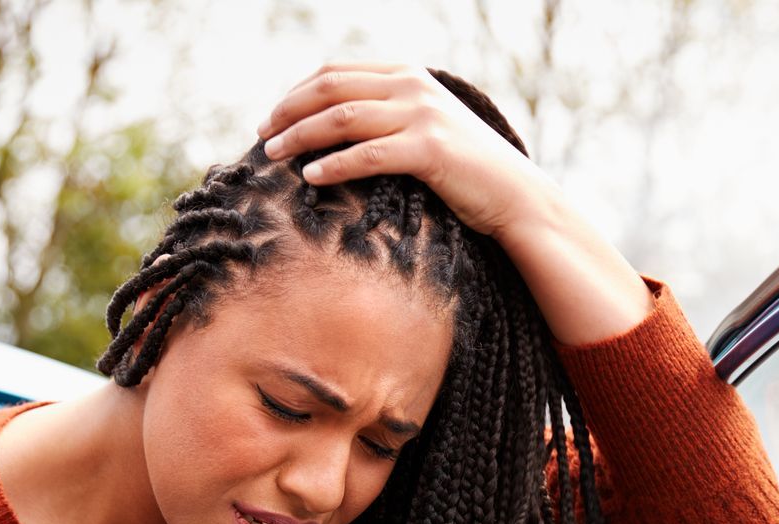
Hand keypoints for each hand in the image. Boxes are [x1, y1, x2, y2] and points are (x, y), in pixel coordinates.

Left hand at [256, 62, 558, 240]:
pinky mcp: (429, 149)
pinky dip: (333, 165)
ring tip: (274, 156)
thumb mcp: (424, 127)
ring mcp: (422, 114)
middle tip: (262, 137)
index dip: (295, 93)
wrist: (515, 195)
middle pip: (330, 89)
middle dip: (288, 112)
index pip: (334, 72)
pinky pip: (367, 154)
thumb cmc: (466, 171)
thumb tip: (330, 128)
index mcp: (407, 74)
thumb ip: (387, 115)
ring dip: (300, 136)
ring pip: (342, 119)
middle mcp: (412, 86)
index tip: (272, 118)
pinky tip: (310, 177)